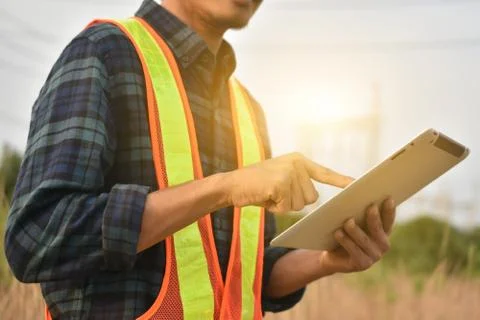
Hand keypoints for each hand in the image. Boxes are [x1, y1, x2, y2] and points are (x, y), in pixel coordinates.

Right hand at [227, 153, 352, 213]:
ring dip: (284, 205)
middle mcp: (297, 164)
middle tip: (275, 193)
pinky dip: (276, 207)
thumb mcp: (280, 178)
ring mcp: (289, 172)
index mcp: (298, 160)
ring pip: (300, 204)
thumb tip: (313, 197)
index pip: (324, 172)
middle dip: (294, 201)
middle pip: (311, 197)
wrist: (232, 184)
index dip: (340, 180)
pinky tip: (265, 197)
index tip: (356, 184)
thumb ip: (297, 184)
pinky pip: (287, 207)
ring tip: (269, 194)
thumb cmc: (256, 185)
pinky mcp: (281, 183)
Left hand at [319, 198, 395, 273]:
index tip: (388, 198)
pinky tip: (338, 233)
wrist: (332, 257)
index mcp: (383, 233)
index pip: (388, 220)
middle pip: (378, 229)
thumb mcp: (353, 222)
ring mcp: (373, 256)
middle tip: (370, 206)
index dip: (390, 210)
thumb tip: (354, 195)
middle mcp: (382, 245)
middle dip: (374, 218)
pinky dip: (345, 241)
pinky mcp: (361, 264)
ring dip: (355, 230)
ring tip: (348, 221)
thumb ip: (358, 212)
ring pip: (364, 240)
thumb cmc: (345, 234)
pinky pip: (353, 251)